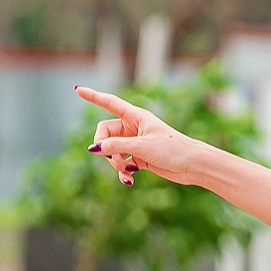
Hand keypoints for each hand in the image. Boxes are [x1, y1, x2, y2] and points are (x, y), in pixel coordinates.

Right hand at [76, 86, 208, 186]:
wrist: (193, 166)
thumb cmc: (173, 150)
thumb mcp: (142, 147)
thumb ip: (116, 146)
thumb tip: (94, 148)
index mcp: (136, 116)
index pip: (110, 103)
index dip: (93, 96)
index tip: (77, 89)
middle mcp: (133, 128)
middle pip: (104, 133)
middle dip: (105, 148)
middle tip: (116, 161)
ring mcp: (135, 143)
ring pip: (111, 150)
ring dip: (115, 163)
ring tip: (128, 171)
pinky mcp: (139, 158)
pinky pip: (121, 163)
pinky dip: (122, 172)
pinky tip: (128, 181)